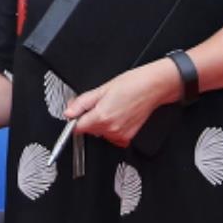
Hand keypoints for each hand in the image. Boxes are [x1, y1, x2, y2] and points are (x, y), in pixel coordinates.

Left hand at [65, 61, 181, 147]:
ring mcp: (120, 135)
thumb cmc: (132, 84)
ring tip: (111, 107)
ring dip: (101, 123)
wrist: (153, 87)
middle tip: (99, 103)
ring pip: (100, 133)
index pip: (77, 127)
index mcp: (101, 117)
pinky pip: (112, 137)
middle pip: (88, 130)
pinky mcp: (128, 138)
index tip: (77, 112)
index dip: (75, 118)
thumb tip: (69, 112)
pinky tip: (118, 116)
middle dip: (89, 118)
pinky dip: (112, 129)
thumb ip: (82, 103)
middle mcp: (110, 129)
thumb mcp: (102, 88)